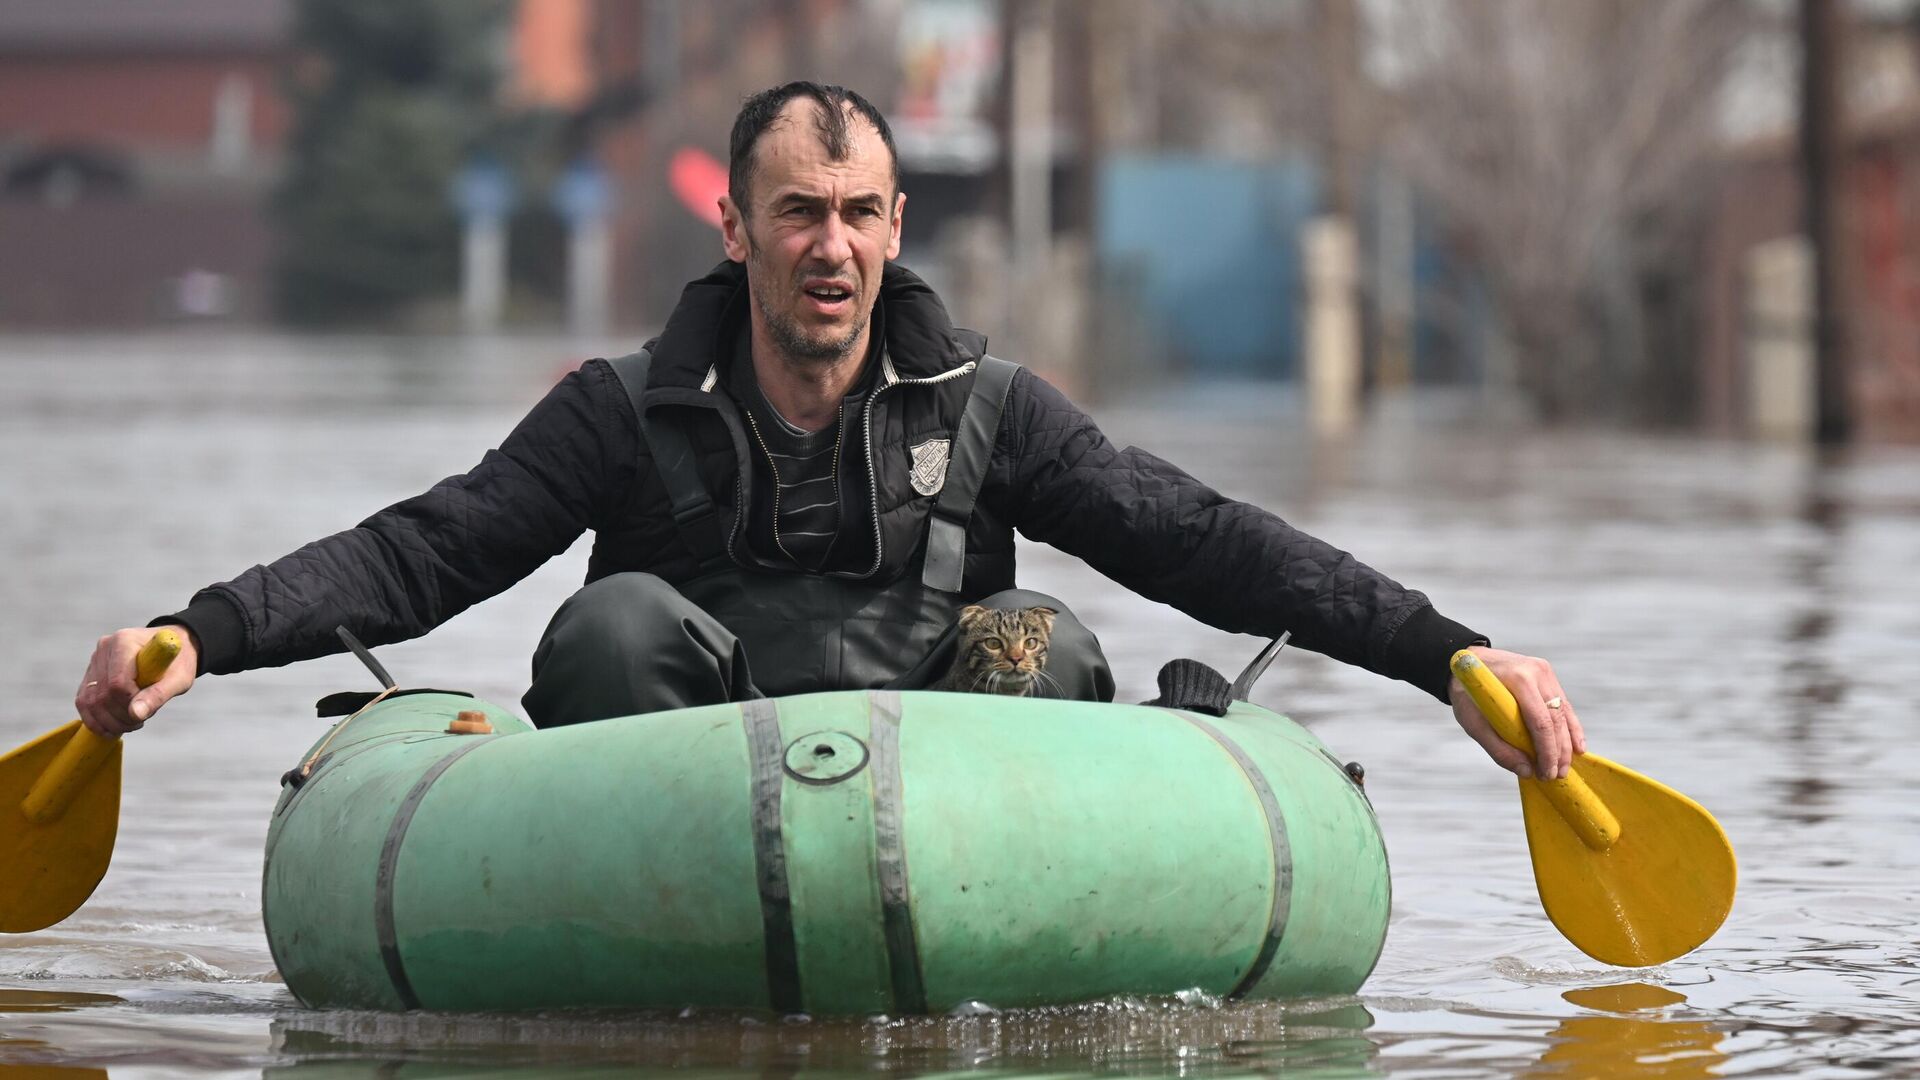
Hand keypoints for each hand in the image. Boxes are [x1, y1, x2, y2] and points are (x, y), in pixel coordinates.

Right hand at [75, 626, 198, 736]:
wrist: (170, 649)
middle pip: (102, 695)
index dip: (130, 703)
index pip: (117, 683)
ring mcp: (95, 660)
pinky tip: (114, 726)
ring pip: (89, 701)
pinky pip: (84, 701)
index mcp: (125, 641)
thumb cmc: (177, 663)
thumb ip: (158, 695)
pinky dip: (96, 719)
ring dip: (107, 722)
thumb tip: (136, 715)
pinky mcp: (90, 673)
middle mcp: (104, 648)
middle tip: (139, 722)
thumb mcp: (178, 679)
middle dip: (120, 717)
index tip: (147, 709)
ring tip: (130, 724)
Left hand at [1447, 646, 1585, 779]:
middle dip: (1559, 751)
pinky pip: (1563, 705)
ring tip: (1564, 767)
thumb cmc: (1467, 693)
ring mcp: (1545, 672)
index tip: (1546, 774)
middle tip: (1557, 775)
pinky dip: (1570, 727)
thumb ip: (1499, 749)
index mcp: (1518, 680)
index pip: (1541, 722)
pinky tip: (1577, 747)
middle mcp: (1537, 673)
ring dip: (1568, 743)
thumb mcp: (1473, 723)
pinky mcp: (1548, 676)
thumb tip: (1527, 772)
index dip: (1547, 752)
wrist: (1467, 661)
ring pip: (1564, 713)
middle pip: (1556, 719)